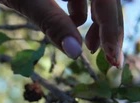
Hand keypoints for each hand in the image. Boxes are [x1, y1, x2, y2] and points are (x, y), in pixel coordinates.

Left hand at [0, 0, 123, 66]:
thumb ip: (52, 22)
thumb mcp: (26, 0)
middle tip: (110, 60)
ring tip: (90, 46)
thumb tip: (76, 53)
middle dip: (109, 28)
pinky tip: (74, 23)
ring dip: (97, 20)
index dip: (112, 28)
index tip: (113, 59)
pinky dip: (82, 8)